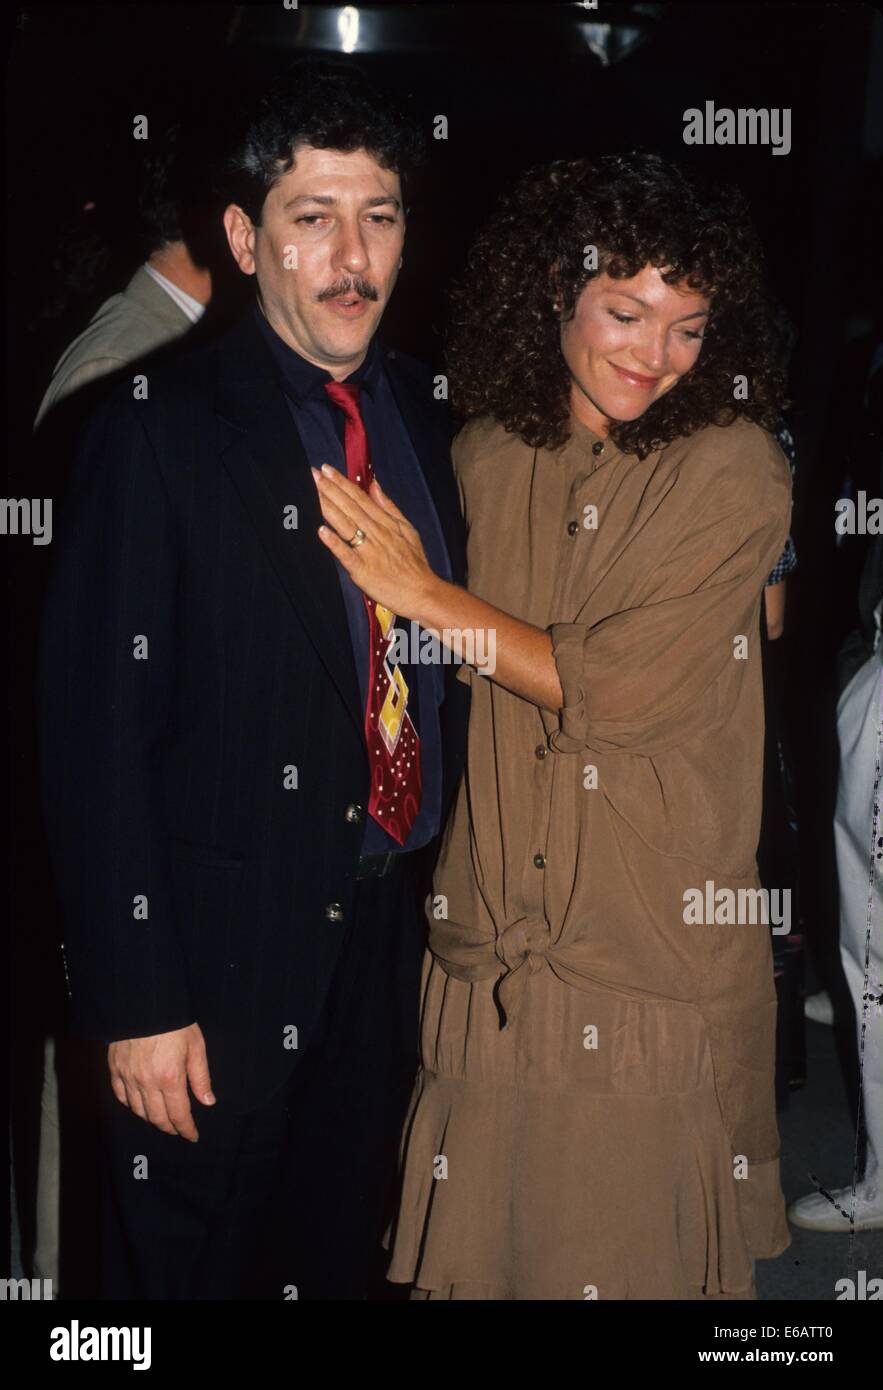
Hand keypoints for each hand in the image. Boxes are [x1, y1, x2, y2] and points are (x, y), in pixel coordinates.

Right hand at [108, 1022, 214, 1141]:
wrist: (144, 1003)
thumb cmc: (175, 1023)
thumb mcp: (196, 1046)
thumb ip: (201, 1077)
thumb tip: (208, 1101)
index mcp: (170, 1078)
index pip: (179, 1115)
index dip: (186, 1129)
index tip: (192, 1136)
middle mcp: (147, 1083)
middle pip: (157, 1118)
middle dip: (170, 1128)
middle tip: (178, 1129)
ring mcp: (128, 1077)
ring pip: (138, 1110)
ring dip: (151, 1119)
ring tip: (162, 1120)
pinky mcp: (115, 1069)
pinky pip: (121, 1096)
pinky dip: (131, 1105)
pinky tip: (139, 1105)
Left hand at [311, 464, 439, 619]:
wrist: (423, 592)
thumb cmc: (415, 564)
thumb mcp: (408, 529)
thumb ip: (389, 507)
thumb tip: (375, 485)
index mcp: (385, 523)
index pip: (360, 498)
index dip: (342, 483)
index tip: (326, 469)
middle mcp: (376, 533)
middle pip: (350, 507)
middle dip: (330, 489)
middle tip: (313, 473)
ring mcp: (369, 551)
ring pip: (346, 525)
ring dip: (328, 508)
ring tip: (313, 492)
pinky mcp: (363, 570)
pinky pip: (347, 554)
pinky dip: (335, 542)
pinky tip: (321, 531)